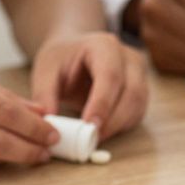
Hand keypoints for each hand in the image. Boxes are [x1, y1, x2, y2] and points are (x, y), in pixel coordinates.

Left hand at [30, 32, 147, 139]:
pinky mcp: (140, 91)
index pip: (110, 75)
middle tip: (91, 138)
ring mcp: (138, 74)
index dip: (102, 103)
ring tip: (94, 137)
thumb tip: (49, 123)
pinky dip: (122, 126)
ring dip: (118, 125)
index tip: (89, 125)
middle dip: (113, 119)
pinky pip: (137, 112)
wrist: (74, 52)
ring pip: (138, 104)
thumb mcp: (45, 71)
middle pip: (131, 92)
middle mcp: (128, 58)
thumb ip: (44, 95)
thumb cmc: (61, 59)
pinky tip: (103, 131)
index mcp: (104, 45)